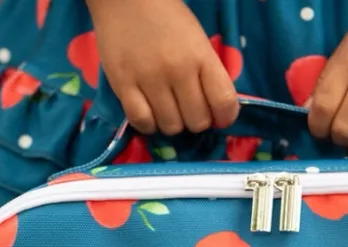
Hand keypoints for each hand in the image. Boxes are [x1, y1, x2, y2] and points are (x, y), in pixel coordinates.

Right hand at [87, 0, 239, 134]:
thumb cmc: (166, 17)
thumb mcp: (198, 40)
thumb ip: (208, 73)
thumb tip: (215, 110)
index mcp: (201, 56)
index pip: (224, 102)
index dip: (224, 117)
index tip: (218, 116)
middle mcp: (178, 70)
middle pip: (197, 121)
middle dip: (196, 121)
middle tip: (187, 109)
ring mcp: (150, 79)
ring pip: (171, 126)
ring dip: (172, 124)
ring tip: (167, 110)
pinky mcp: (123, 85)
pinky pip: (142, 122)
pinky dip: (149, 125)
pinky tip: (149, 115)